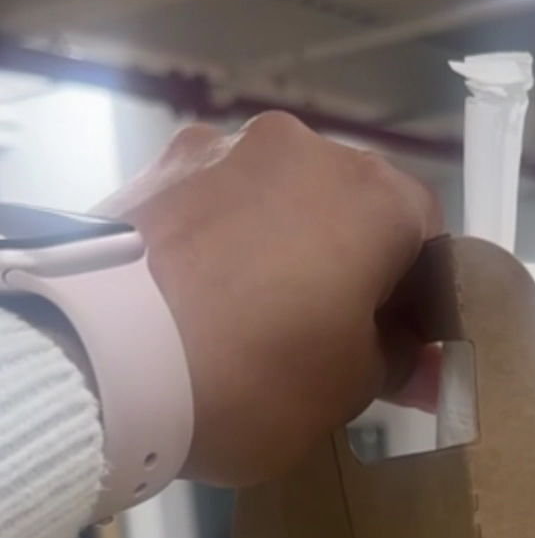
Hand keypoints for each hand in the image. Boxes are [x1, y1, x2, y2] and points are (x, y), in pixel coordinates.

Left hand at [99, 112, 441, 487]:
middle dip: (346, 263)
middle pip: (346, 205)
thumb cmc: (256, 376)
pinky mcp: (156, 167)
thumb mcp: (347, 390)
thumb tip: (423, 360)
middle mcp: (304, 148)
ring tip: (249, 319)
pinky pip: (213, 205)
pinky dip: (220, 242)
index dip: (418, 294)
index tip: (399, 345)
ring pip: (275, 199)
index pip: (425, 234)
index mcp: (373, 196)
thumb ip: (396, 362)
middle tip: (325, 337)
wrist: (106, 356)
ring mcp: (222, 147)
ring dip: (280, 246)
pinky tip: (199, 301)